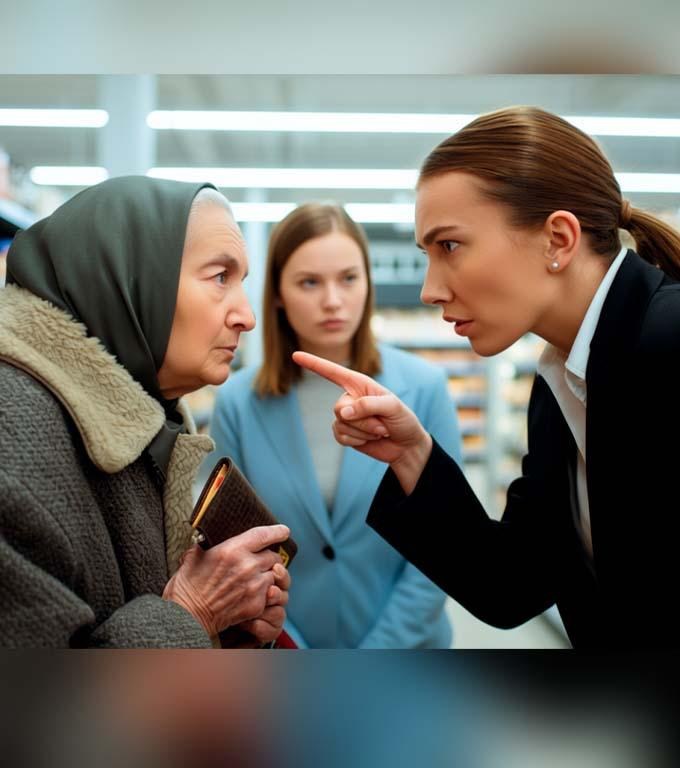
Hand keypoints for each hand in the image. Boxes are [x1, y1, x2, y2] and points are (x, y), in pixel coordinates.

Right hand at [162, 525, 289, 636]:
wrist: (188, 617)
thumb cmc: (188, 587)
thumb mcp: (194, 556)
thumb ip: (208, 544)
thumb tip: (209, 537)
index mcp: (232, 550)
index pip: (263, 535)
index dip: (276, 532)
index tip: (284, 531)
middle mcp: (247, 566)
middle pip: (273, 556)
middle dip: (270, 558)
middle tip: (262, 561)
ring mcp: (254, 586)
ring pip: (275, 575)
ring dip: (269, 575)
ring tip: (258, 578)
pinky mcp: (256, 604)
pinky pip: (270, 593)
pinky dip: (265, 592)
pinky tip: (253, 593)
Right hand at [292, 351, 431, 493]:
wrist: (406, 446)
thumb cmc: (403, 420)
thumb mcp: (392, 407)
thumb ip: (368, 405)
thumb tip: (341, 413)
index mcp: (360, 384)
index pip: (332, 372)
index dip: (313, 363)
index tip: (295, 355)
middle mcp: (350, 398)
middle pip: (338, 407)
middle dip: (363, 420)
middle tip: (383, 424)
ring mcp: (346, 416)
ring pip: (341, 424)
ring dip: (364, 432)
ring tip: (380, 431)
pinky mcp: (345, 433)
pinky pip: (340, 437)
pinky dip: (358, 441)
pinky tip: (370, 439)